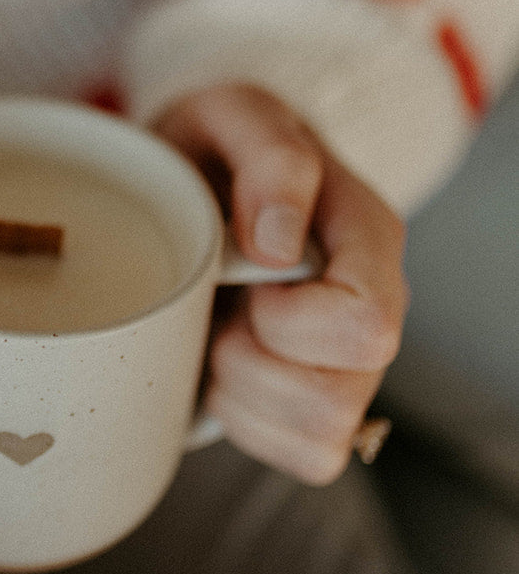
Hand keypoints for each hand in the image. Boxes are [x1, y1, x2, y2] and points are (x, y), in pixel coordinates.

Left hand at [154, 84, 407, 483]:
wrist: (198, 176)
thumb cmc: (218, 148)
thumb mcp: (233, 115)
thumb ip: (270, 159)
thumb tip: (278, 244)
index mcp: (369, 238)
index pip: (367, 322)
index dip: (289, 319)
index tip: (248, 276)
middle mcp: (375, 309)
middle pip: (339, 395)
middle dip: (252, 361)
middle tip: (223, 308)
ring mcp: (351, 365)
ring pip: (321, 437)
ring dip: (245, 395)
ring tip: (221, 335)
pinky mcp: (316, 406)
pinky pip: (304, 458)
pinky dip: (250, 425)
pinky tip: (226, 371)